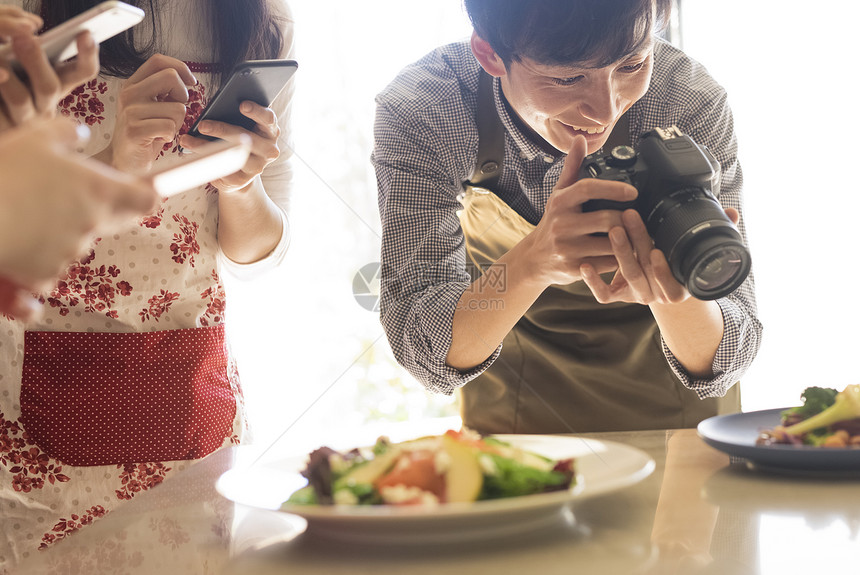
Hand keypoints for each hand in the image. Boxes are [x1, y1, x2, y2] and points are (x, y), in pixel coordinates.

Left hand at [0, 29, 98, 129]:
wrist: (3, 125)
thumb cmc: (11, 85)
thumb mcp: (23, 65)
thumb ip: (28, 47)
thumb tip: (27, 30)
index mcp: (57, 86)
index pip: (83, 72)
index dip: (87, 55)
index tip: (86, 34)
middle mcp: (46, 107)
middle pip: (50, 87)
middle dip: (36, 60)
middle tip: (23, 37)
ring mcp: (26, 121)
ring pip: (20, 99)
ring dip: (7, 78)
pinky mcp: (4, 131)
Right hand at [0, 119, 157, 302]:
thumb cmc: (6, 173)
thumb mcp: (35, 137)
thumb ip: (66, 131)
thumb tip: (82, 134)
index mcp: (99, 190)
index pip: (147, 201)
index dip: (147, 195)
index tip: (142, 189)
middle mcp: (94, 222)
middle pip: (116, 220)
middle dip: (103, 208)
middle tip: (70, 195)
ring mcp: (73, 250)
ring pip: (81, 240)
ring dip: (67, 229)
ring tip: (32, 212)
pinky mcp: (48, 273)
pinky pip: (52, 264)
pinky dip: (40, 254)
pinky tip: (20, 237)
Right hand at [108, 54, 196, 171]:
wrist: (123, 160)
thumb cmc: (143, 134)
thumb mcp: (151, 106)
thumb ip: (163, 90)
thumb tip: (187, 80)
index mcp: (133, 85)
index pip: (158, 61)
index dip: (180, 67)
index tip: (191, 82)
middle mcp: (129, 94)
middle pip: (171, 77)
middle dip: (183, 95)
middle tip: (175, 111)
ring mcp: (130, 112)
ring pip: (177, 108)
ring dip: (177, 122)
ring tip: (161, 130)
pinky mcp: (135, 130)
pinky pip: (169, 126)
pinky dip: (170, 135)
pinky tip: (158, 139)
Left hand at [177, 100, 280, 192]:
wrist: (241, 172)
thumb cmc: (239, 139)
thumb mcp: (242, 125)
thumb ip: (236, 116)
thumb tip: (215, 108)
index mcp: (270, 131)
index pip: (268, 119)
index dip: (256, 111)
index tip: (242, 105)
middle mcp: (269, 150)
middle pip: (246, 137)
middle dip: (222, 130)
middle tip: (202, 125)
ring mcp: (258, 167)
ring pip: (231, 155)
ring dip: (206, 147)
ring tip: (187, 140)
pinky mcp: (243, 180)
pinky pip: (222, 170)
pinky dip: (204, 161)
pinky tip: (191, 154)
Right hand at [519, 135, 635, 286]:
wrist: (535, 259)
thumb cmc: (552, 223)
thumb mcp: (558, 195)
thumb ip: (572, 167)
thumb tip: (580, 140)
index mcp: (560, 202)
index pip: (588, 188)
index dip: (613, 188)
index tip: (632, 192)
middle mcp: (561, 224)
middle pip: (607, 220)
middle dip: (627, 220)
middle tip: (640, 219)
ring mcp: (567, 248)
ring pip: (611, 244)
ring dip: (629, 240)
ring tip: (639, 235)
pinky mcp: (575, 268)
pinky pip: (608, 263)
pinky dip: (621, 259)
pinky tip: (626, 254)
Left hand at [580, 202, 740, 304]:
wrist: (662, 288)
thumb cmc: (677, 264)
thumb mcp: (695, 251)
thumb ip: (715, 231)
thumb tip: (733, 213)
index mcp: (679, 287)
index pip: (670, 278)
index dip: (664, 269)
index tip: (658, 251)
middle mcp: (658, 294)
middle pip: (644, 270)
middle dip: (637, 242)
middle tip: (630, 217)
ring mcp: (637, 295)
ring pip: (626, 275)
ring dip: (619, 252)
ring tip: (613, 228)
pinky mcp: (617, 296)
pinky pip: (603, 295)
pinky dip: (593, 282)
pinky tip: (584, 266)